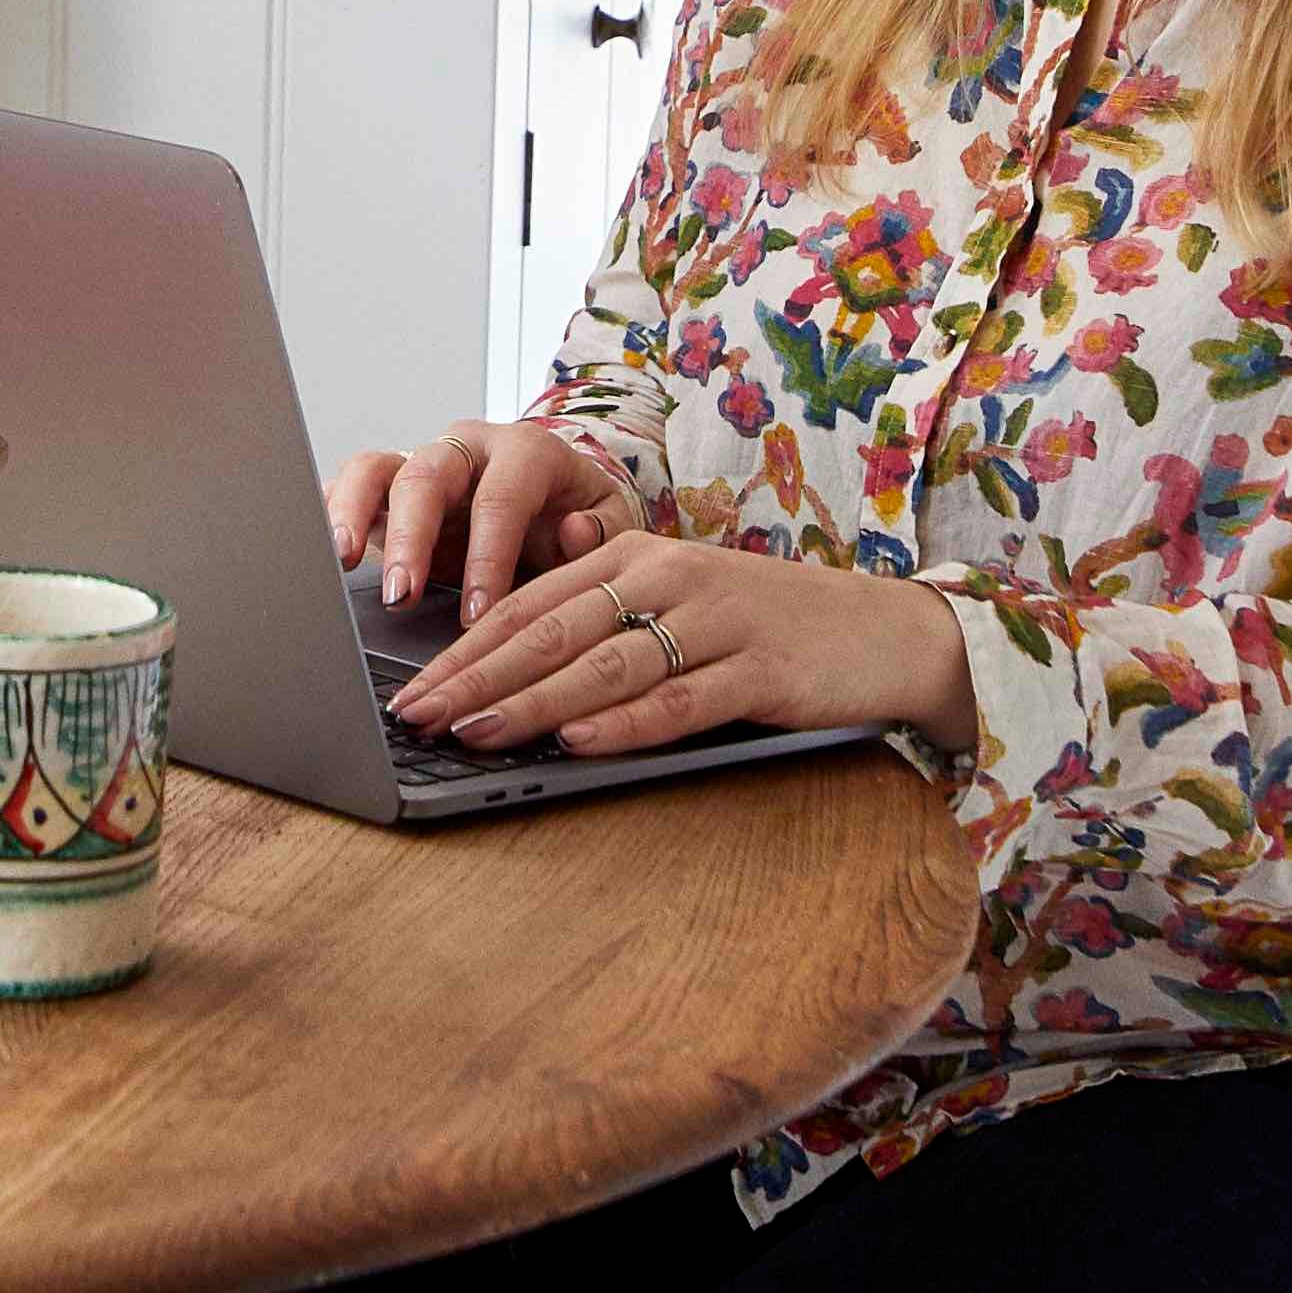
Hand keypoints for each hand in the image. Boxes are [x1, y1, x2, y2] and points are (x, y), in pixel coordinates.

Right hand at [323, 421, 640, 627]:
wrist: (555, 502)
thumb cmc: (576, 515)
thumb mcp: (609, 521)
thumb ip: (600, 529)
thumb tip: (577, 532)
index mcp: (526, 452)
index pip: (502, 497)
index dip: (488, 555)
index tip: (479, 613)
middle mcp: (468, 449)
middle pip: (429, 475)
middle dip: (412, 536)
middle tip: (404, 595)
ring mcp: (422, 464)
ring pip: (376, 470)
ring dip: (354, 514)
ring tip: (342, 563)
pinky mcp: (387, 489)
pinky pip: (347, 487)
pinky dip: (330, 516)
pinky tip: (320, 557)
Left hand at [383, 533, 978, 758]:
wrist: (881, 630)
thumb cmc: (765, 625)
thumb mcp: (681, 602)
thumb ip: (604, 620)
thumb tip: (504, 670)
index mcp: (642, 551)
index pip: (532, 601)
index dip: (463, 650)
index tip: (410, 694)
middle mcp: (673, 575)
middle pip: (555, 630)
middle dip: (477, 678)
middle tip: (418, 718)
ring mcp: (718, 620)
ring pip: (605, 664)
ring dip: (532, 701)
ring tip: (475, 733)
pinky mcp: (759, 667)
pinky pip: (676, 699)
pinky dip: (621, 723)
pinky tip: (576, 740)